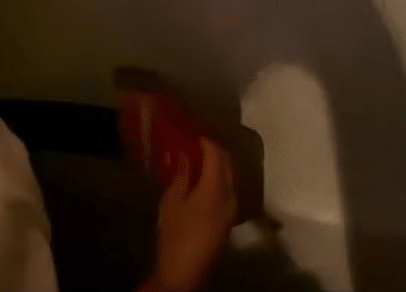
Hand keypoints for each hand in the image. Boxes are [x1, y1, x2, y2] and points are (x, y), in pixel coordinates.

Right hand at [149, 137, 237, 291]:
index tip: (193, 132)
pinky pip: (226, 189)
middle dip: (213, 151)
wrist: (185, 272)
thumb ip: (182, 175)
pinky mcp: (229, 219)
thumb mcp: (173, 201)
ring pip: (228, 177)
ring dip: (215, 165)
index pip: (217, 155)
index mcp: (216, 189)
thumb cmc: (176, 235)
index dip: (206, 141)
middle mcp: (231, 196)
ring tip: (195, 159)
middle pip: (227, 164)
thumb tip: (185, 155)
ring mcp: (232, 208)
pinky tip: (201, 179)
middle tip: (194, 143)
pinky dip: (216, 179)